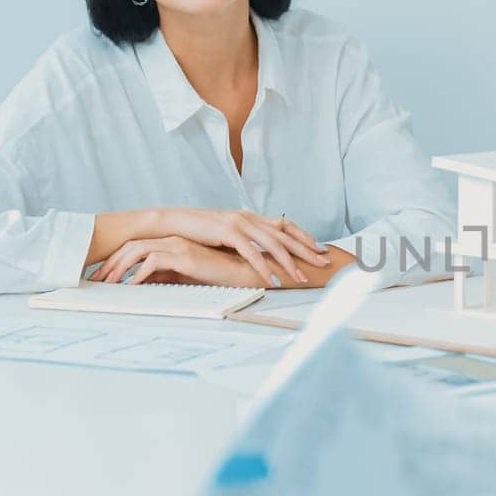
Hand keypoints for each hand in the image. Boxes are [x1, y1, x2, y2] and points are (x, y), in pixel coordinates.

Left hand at [92, 237, 263, 287]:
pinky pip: (153, 261)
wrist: (244, 272)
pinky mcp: (185, 256)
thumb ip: (162, 275)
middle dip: (110, 264)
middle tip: (96, 281)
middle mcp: (171, 240)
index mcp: (171, 242)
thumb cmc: (217, 276)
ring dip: (119, 268)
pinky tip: (131, 285)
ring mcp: (178, 246)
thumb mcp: (182, 276)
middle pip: (130, 247)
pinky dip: (139, 273)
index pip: (134, 247)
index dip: (115, 261)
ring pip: (137, 251)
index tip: (102, 276)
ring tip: (108, 284)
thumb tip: (137, 283)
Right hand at [111, 209, 327, 287]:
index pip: (286, 224)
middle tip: (323, 262)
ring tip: (300, 278)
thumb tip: (260, 250)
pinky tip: (273, 278)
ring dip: (288, 262)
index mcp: (252, 216)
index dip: (304, 236)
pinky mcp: (228, 231)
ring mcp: (240, 222)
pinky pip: (251, 252)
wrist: (172, 222)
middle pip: (286, 234)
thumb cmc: (199, 230)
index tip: (320, 248)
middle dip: (306, 249)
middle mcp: (249, 217)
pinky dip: (264, 266)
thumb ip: (245, 238)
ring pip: (272, 243)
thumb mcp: (227, 233)